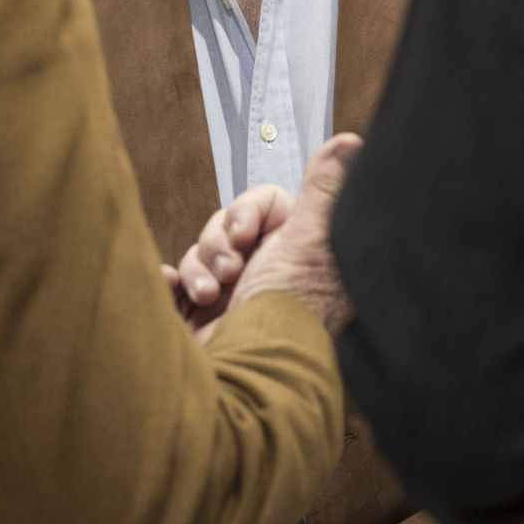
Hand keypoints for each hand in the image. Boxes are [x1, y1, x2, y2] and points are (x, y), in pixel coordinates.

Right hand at [174, 135, 360, 335]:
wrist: (248, 383)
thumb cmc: (285, 316)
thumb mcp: (309, 245)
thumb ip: (323, 190)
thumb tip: (352, 140)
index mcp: (293, 250)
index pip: (262, 205)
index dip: (246, 212)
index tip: (245, 233)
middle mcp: (264, 270)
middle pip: (225, 226)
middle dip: (219, 244)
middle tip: (231, 270)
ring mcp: (230, 295)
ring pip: (199, 253)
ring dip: (199, 269)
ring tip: (210, 296)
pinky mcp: (198, 317)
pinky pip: (173, 282)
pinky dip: (171, 284)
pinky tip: (175, 293)